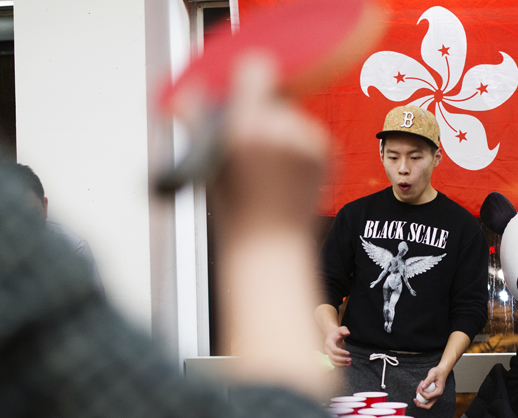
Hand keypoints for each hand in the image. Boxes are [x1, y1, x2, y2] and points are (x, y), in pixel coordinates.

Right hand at [207, 55, 329, 233]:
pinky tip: (284, 174)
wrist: (271, 247)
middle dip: (260, 113)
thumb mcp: (208, 164)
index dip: (246, 78)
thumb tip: (190, 92)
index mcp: (247, 128)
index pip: (254, 69)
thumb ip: (201, 122)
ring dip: (279, 131)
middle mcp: (282, 129)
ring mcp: (308, 140)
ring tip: (266, 168)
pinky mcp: (327, 151)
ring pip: (290, 116)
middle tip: (247, 146)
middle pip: (273, 97)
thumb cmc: (235, 212)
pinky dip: (297, 147)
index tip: (240, 90)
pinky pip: (307, 134)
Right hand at [325, 326, 350, 366]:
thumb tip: (348, 333)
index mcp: (329, 342)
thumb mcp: (341, 328)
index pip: (334, 349)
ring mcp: (329, 354)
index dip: (341, 352)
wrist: (332, 335)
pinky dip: (340, 365)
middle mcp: (327, 349)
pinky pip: (334, 363)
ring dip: (341, 364)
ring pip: (333, 362)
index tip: (349, 353)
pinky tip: (347, 364)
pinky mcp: (331, 357)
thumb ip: (344, 330)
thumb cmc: (337, 332)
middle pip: (333, 357)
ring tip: (350, 363)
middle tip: (350, 359)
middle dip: (342, 359)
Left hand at [415, 366, 447, 409]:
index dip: (422, 393)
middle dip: (420, 404)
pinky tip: (419, 388)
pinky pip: (425, 398)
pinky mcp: (432, 394)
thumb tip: (422, 387)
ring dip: (420, 398)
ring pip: (426, 403)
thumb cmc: (438, 372)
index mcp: (438, 392)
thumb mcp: (433, 374)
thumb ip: (428, 381)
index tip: (420, 386)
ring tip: (418, 388)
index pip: (428, 397)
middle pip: (428, 405)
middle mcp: (437, 396)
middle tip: (414, 400)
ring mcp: (434, 396)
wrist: (441, 372)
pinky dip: (421, 395)